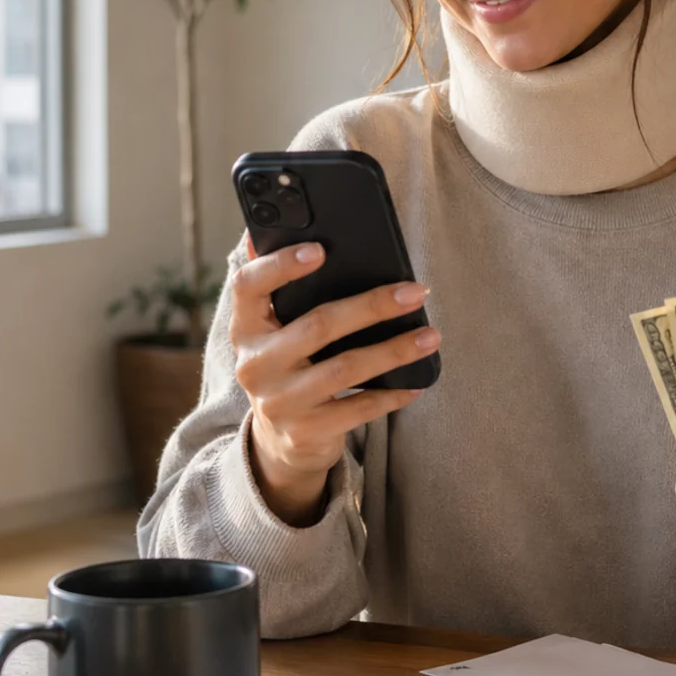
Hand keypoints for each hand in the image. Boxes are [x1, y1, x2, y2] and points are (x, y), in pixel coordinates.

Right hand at [231, 240, 440, 526]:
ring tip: (430, 336)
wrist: (277, 441)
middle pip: (318, 325)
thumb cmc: (286, 366)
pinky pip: (358, 409)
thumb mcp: (272, 330)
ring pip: (344, 368)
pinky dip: (392, 393)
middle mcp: (255, 364)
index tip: (321, 249)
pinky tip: (417, 381)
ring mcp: (279, 401)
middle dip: (372, 306)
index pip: (249, 286)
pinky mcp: (306, 431)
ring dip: (394, 350)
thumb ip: (276, 288)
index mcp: (245, 327)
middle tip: (415, 292)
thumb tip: (266, 233)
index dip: (281, 266)